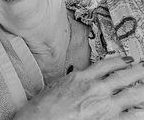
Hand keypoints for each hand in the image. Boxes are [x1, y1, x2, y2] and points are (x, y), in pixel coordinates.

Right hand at [13, 57, 143, 119]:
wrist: (40, 119)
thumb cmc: (44, 106)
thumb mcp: (58, 84)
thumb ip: (75, 80)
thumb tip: (82, 78)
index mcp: (82, 77)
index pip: (107, 64)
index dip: (120, 60)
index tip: (126, 60)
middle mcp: (96, 88)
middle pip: (124, 75)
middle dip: (138, 71)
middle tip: (143, 68)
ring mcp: (104, 105)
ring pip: (132, 93)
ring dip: (142, 88)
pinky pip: (131, 115)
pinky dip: (139, 111)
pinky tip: (142, 110)